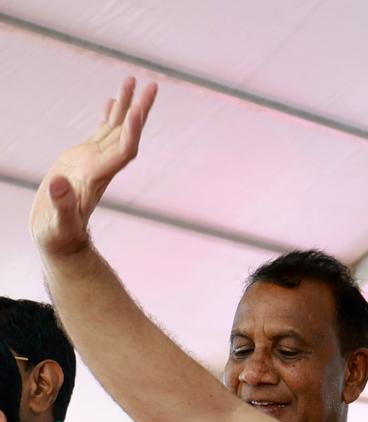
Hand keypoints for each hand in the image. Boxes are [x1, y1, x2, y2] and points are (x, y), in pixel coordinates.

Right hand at [30, 77, 157, 256]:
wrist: (59, 240)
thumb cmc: (58, 235)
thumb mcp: (58, 223)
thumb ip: (61, 204)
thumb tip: (60, 185)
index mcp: (97, 178)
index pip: (123, 152)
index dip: (132, 133)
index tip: (138, 111)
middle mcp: (102, 167)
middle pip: (127, 135)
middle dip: (139, 111)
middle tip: (153, 86)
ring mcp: (94, 161)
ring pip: (116, 129)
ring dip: (126, 105)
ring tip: (132, 79)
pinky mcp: (84, 159)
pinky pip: (102, 133)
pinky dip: (109, 115)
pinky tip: (112, 100)